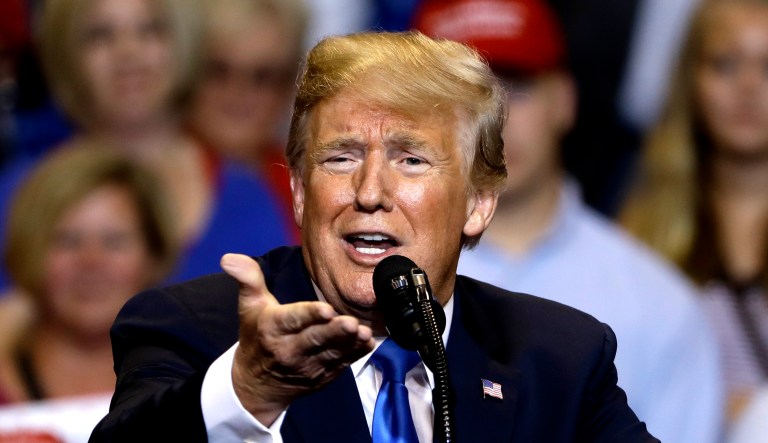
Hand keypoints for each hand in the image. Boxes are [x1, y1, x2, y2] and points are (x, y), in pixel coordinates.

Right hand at [220, 253, 374, 424]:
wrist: (257, 384)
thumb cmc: (256, 336)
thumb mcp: (249, 307)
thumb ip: (248, 279)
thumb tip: (230, 258)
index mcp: (272, 329)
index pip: (293, 320)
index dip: (310, 315)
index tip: (327, 309)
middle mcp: (290, 350)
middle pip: (316, 339)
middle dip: (334, 331)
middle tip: (351, 323)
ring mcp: (308, 365)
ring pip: (332, 353)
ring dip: (350, 344)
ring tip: (364, 333)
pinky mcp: (323, 375)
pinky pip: (342, 364)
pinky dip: (356, 354)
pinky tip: (368, 343)